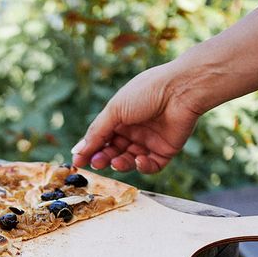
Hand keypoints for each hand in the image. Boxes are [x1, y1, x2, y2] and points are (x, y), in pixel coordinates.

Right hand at [71, 63, 201, 172]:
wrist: (180, 90)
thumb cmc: (145, 93)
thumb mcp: (114, 110)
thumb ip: (96, 132)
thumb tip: (77, 151)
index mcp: (118, 118)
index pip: (100, 138)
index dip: (89, 150)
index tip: (78, 161)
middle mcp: (132, 130)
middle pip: (113, 151)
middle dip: (103, 158)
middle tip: (97, 164)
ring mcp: (148, 141)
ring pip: (129, 160)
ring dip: (120, 163)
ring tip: (116, 162)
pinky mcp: (165, 150)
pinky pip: (151, 165)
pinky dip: (143, 166)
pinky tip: (139, 160)